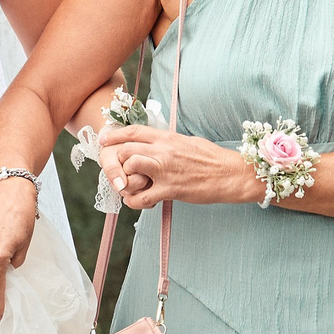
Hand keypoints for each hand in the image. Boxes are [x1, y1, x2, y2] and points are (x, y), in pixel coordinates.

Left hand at [98, 124, 253, 208]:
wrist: (230, 174)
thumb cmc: (211, 159)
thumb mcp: (187, 142)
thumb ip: (168, 142)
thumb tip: (156, 142)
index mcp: (167, 137)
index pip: (134, 131)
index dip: (114, 135)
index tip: (103, 140)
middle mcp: (163, 151)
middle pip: (125, 149)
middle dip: (117, 161)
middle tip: (119, 172)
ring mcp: (166, 170)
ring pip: (129, 167)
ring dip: (124, 179)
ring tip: (130, 187)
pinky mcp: (170, 189)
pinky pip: (141, 197)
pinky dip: (134, 202)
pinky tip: (139, 202)